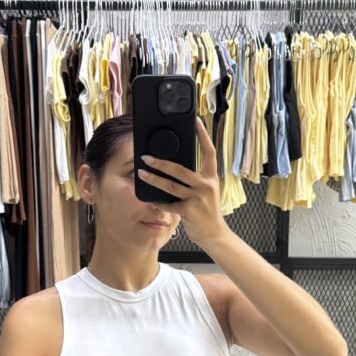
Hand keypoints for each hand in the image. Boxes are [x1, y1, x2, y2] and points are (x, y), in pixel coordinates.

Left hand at [137, 117, 228, 248]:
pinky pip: (169, 204)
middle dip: (161, 162)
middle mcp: (206, 185)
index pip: (209, 152)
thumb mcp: (206, 192)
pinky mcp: (189, 210)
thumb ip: (194, 180)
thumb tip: (174, 168)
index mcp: (211, 177)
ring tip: (141, 173)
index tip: (196, 121)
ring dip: (153, 179)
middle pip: (181, 169)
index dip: (203, 136)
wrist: (214, 234)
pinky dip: (158, 202)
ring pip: (171, 185)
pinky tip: (149, 200)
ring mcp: (198, 198)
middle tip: (146, 157)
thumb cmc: (207, 212)